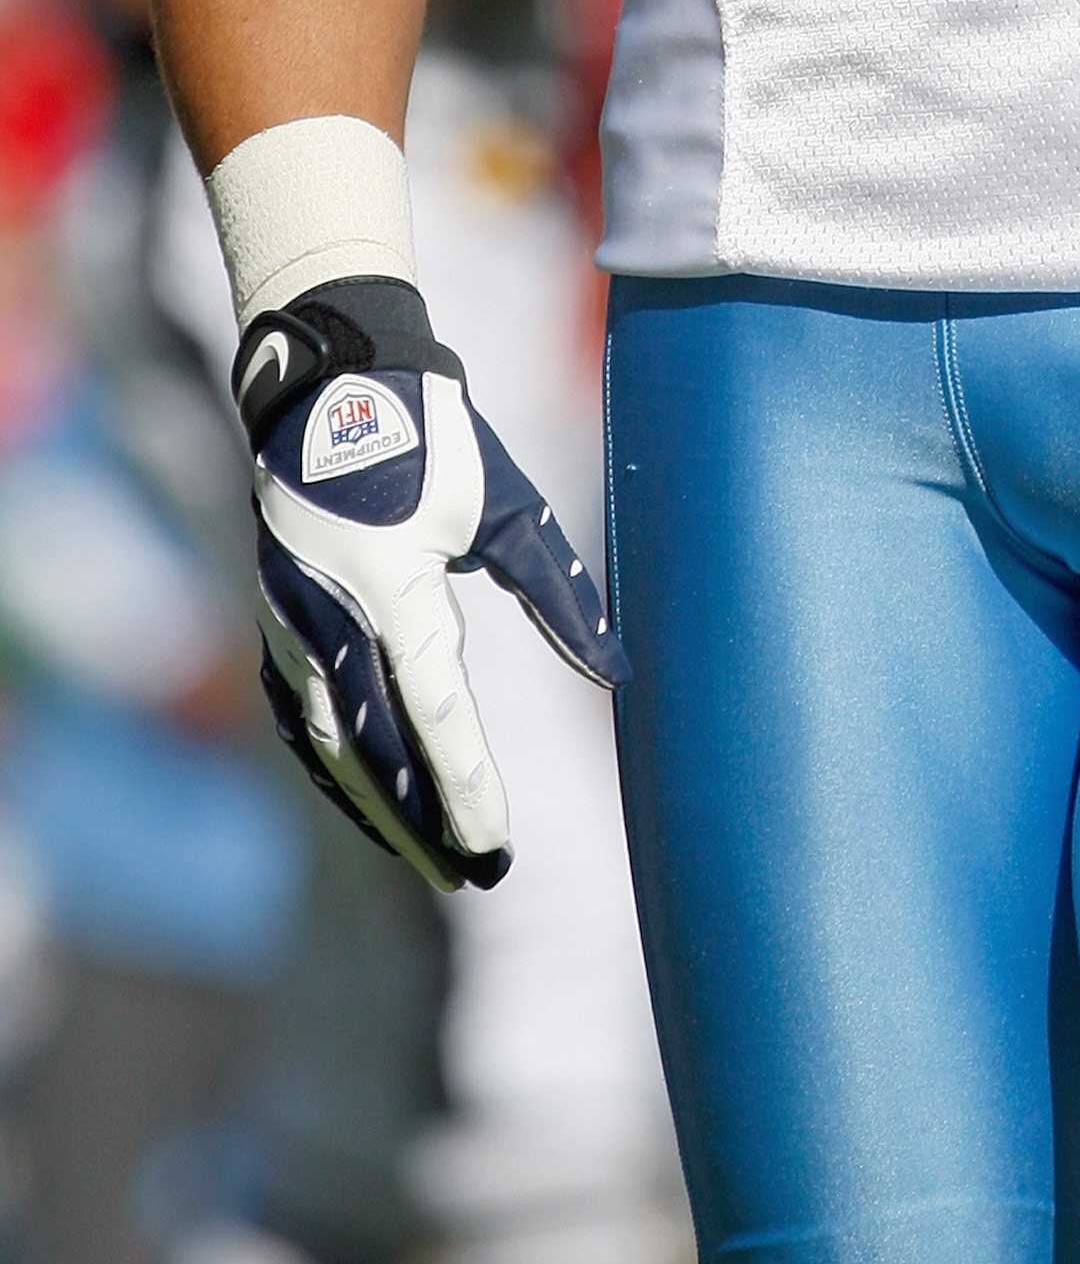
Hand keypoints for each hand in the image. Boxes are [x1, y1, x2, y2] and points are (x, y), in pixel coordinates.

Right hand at [231, 273, 624, 891]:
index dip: (466, 786)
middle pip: (380, 750)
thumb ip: (557, 589)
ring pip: (334, 748)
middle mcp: (329, 619)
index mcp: (391, 586)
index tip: (497, 847)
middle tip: (478, 877)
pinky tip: (372, 808)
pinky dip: (339, 774)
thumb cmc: (435, 440)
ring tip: (435, 863)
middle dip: (427, 821)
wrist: (332, 386)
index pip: (434, 711)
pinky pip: (305, 723)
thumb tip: (616, 668)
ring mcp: (291, 627)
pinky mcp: (278, 626)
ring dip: (382, 810)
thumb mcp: (505, 505)